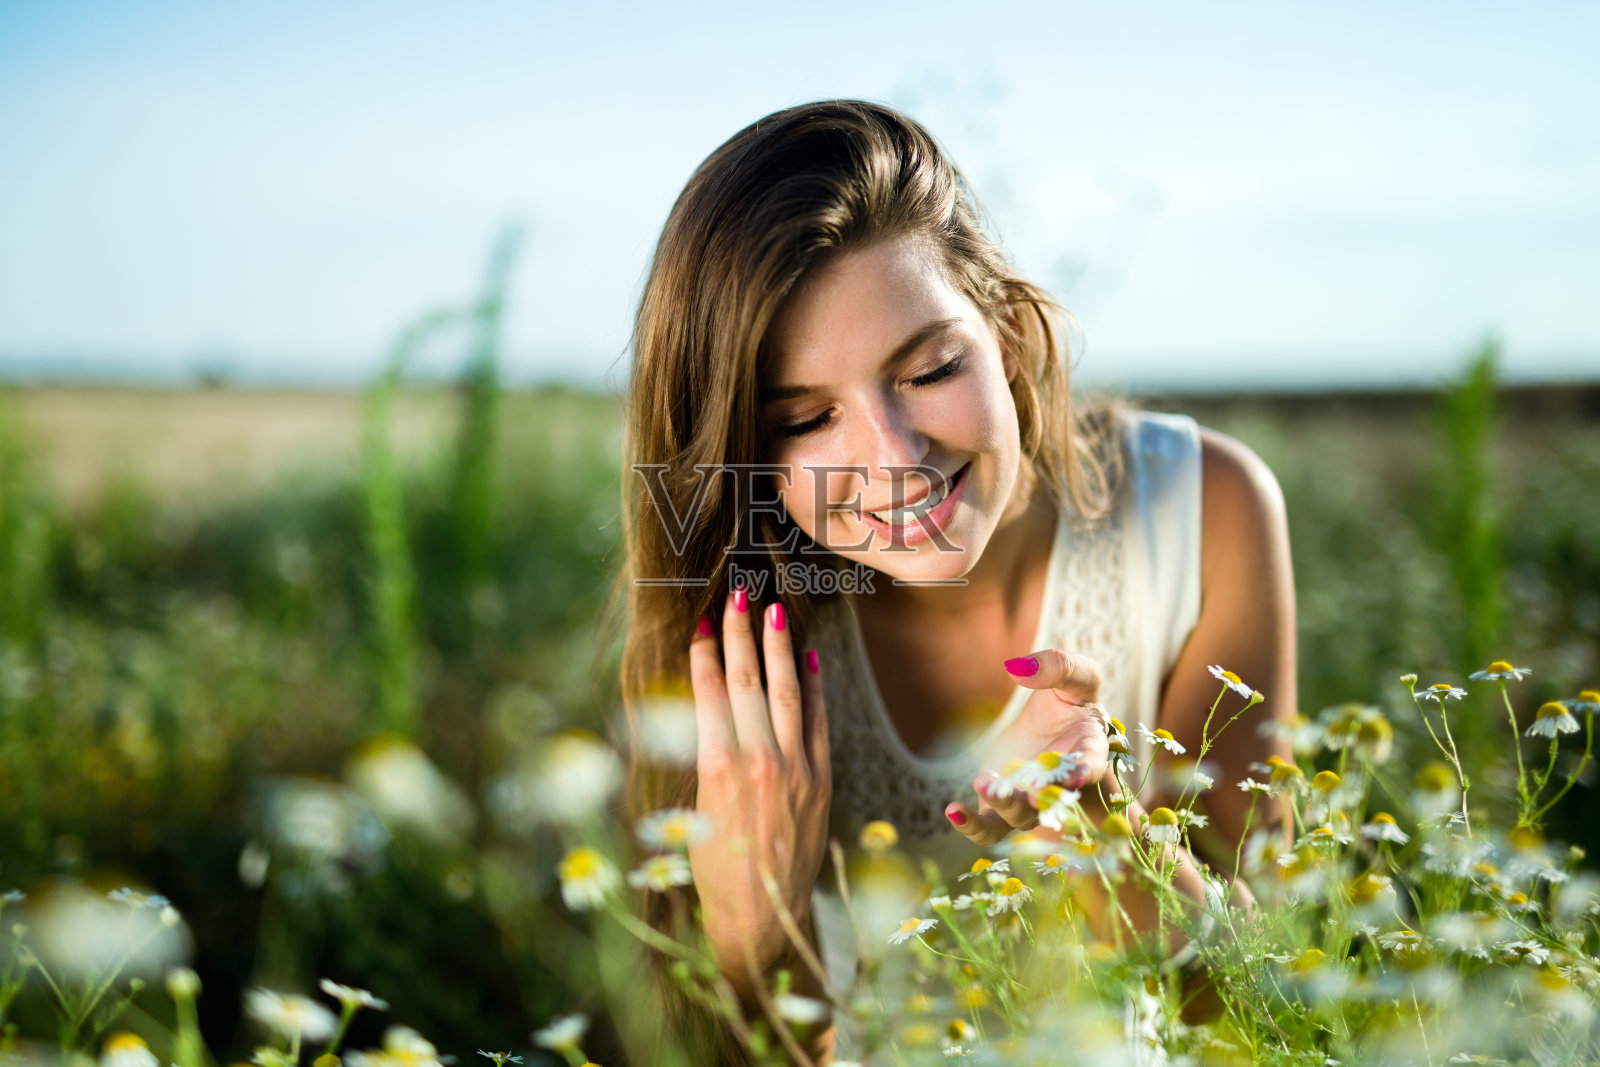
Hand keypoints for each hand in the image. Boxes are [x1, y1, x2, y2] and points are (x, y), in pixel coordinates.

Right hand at [686, 584, 830, 993]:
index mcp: (717, 768)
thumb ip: (705, 757)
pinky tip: (808, 659)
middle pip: (748, 682)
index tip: (703, 621)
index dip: (707, 653)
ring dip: (779, 647)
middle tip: (739, 593)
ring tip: (775, 608)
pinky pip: (819, 723)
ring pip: (786, 693)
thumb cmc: (713, 868)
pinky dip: (814, 688)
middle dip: (743, 633)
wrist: (762, 914)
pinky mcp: (821, 781)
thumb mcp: (693, 810)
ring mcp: (795, 768)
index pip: (711, 693)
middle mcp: (759, 761)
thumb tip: (707, 712)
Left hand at [945, 649, 1109, 846]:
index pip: (1090, 767)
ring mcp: (1030, 801)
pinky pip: (988, 828)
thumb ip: (1058, 667)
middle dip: (1042, 799)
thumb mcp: (1073, 677)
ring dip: (1004, 803)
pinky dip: (972, 826)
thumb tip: (1019, 666)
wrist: (1053, 728)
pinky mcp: (1001, 806)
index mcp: (1087, 753)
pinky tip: (952, 810)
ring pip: (1019, 817)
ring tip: (984, 781)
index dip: (1083, 775)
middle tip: (1031, 791)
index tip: (1074, 777)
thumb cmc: (1071, 702)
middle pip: (1053, 801)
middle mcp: (1061, 787)